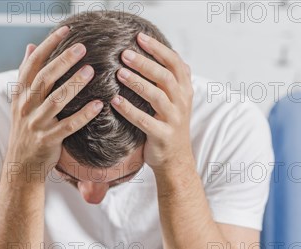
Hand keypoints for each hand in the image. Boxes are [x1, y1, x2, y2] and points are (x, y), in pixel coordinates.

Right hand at [6, 26, 103, 174]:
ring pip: (55, 101)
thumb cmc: (26, 129)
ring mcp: (36, 124)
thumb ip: (26, 75)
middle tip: (82, 47)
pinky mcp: (47, 140)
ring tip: (91, 71)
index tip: (65, 30)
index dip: (48, 45)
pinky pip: (67, 126)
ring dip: (74, 85)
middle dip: (62, 61)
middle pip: (44, 78)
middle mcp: (26, 107)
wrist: (21, 165)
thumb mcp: (21, 101)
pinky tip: (98, 105)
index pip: (32, 64)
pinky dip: (83, 115)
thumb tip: (30, 47)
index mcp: (20, 94)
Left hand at [110, 32, 194, 172]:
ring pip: (157, 96)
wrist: (176, 160)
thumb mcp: (176, 100)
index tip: (140, 37)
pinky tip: (115, 102)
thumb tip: (164, 51)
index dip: (158, 48)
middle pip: (165, 76)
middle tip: (124, 54)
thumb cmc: (169, 125)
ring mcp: (173, 119)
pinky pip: (145, 121)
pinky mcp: (162, 136)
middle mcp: (181, 102)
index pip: (174, 62)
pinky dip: (130, 110)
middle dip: (145, 63)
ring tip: (119, 73)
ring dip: (137, 83)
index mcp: (184, 90)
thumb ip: (172, 78)